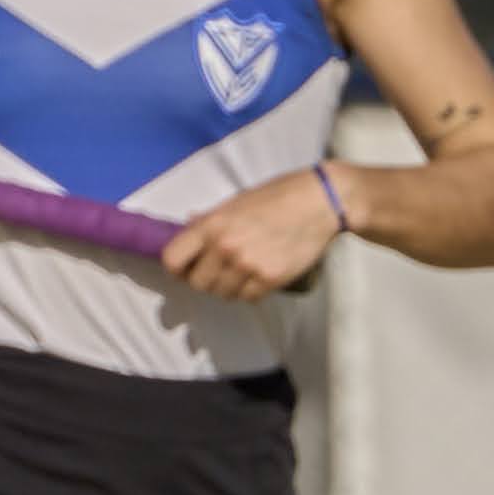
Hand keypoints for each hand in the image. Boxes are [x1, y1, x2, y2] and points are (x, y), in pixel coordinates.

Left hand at [161, 165, 347, 301]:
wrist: (320, 201)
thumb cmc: (278, 196)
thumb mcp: (237, 201)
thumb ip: (210, 220)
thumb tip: (186, 227)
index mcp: (212, 224)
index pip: (172, 260)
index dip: (177, 268)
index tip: (186, 268)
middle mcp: (225, 246)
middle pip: (198, 284)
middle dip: (206, 280)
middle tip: (219, 270)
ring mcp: (247, 265)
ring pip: (222, 294)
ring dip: (229, 287)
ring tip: (243, 271)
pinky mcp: (270, 278)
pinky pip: (248, 298)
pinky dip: (251, 292)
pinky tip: (260, 275)